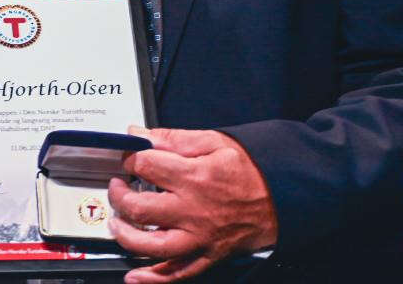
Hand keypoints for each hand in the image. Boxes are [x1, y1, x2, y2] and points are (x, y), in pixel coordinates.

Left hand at [108, 126, 277, 282]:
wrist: (285, 197)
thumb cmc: (252, 170)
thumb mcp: (216, 142)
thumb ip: (175, 138)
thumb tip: (140, 133)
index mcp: (194, 178)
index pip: (145, 166)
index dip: (130, 158)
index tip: (131, 158)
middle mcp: (193, 211)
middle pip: (139, 208)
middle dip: (119, 196)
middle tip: (118, 187)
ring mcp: (199, 237)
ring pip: (151, 246)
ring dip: (125, 236)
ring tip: (117, 223)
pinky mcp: (208, 256)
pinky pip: (177, 273)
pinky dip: (153, 279)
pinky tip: (135, 276)